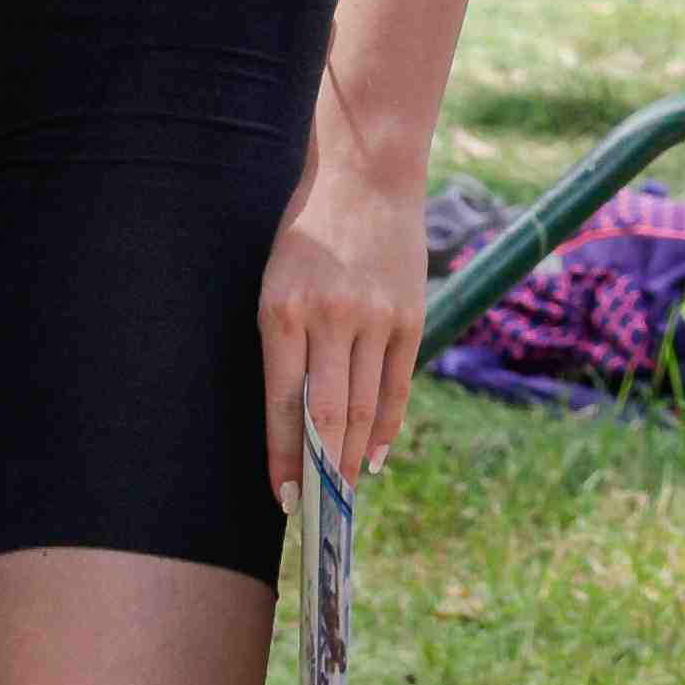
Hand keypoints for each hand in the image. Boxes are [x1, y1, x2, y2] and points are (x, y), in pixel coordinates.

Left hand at [262, 150, 427, 498]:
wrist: (366, 176)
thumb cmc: (307, 232)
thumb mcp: (275, 283)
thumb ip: (284, 344)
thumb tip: (295, 417)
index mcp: (282, 311)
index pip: (281, 405)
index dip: (282, 457)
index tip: (284, 497)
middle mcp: (329, 318)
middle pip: (327, 415)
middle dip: (321, 469)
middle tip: (319, 508)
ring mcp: (375, 317)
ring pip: (365, 406)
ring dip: (355, 455)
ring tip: (346, 489)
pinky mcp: (409, 315)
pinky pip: (397, 384)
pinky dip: (388, 426)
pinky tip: (378, 455)